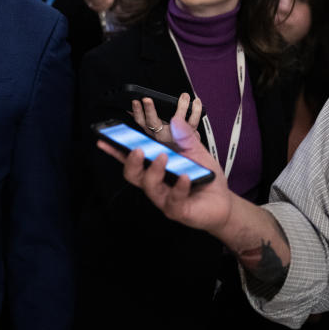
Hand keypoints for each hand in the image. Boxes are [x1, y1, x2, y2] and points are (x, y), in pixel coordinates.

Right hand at [97, 115, 291, 278]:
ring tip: (163, 157)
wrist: (224, 203)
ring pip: (148, 186)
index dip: (116, 150)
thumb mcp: (198, 152)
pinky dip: (178, 186)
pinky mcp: (177, 210)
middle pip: (132, 174)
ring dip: (154, 170)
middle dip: (131, 161)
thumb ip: (186, 137)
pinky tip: (185, 176)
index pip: (131, 158)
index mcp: (155, 168)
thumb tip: (175, 119)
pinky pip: (173, 199)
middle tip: (138, 149)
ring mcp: (163, 198)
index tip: (104, 139)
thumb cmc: (206, 179)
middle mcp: (155, 183)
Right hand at [131, 92, 201, 144]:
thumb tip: (132, 109)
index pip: (141, 121)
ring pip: (178, 122)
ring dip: (181, 107)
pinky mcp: (189, 135)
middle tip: (147, 99)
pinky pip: (193, 121)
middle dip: (149, 110)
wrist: (185, 154)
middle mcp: (161, 135)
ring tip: (183, 97)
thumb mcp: (154, 129)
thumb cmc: (170, 138)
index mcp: (151, 131)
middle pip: (152, 122)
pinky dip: (196, 110)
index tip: (135, 101)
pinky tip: (196, 102)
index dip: (136, 112)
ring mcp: (175, 135)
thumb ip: (144, 118)